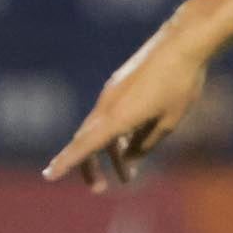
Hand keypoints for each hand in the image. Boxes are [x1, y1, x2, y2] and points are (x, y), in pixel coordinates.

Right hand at [44, 18, 210, 188]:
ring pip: (101, 130)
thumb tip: (130, 156)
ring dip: (111, 154)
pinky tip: (133, 148)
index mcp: (117, 117)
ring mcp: (112, 94)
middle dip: (91, 166)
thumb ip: (147, 142)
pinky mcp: (120, 86)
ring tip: (128, 177)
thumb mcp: (169, 121)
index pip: (85, 145)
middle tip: (100, 189)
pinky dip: (117, 136)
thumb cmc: (180, 84)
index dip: (67, 162)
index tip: (48, 175)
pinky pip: (111, 116)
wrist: (183, 43)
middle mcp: (107, 105)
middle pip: (88, 141)